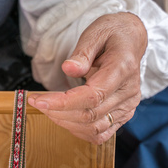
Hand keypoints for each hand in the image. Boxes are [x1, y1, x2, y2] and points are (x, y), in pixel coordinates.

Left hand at [28, 12, 147, 143]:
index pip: (92, 95)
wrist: (130, 42)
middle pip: (89, 115)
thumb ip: (82, 52)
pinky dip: (79, 131)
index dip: (63, 103)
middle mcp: (128, 92)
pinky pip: (100, 134)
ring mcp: (127, 106)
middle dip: (57, 112)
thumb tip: (69, 68)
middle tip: (37, 101)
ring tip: (47, 108)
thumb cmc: (111, 36)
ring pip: (93, 128)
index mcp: (123, 69)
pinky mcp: (123, 115)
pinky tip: (64, 119)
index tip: (38, 100)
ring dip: (64, 122)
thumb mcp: (95, 33)